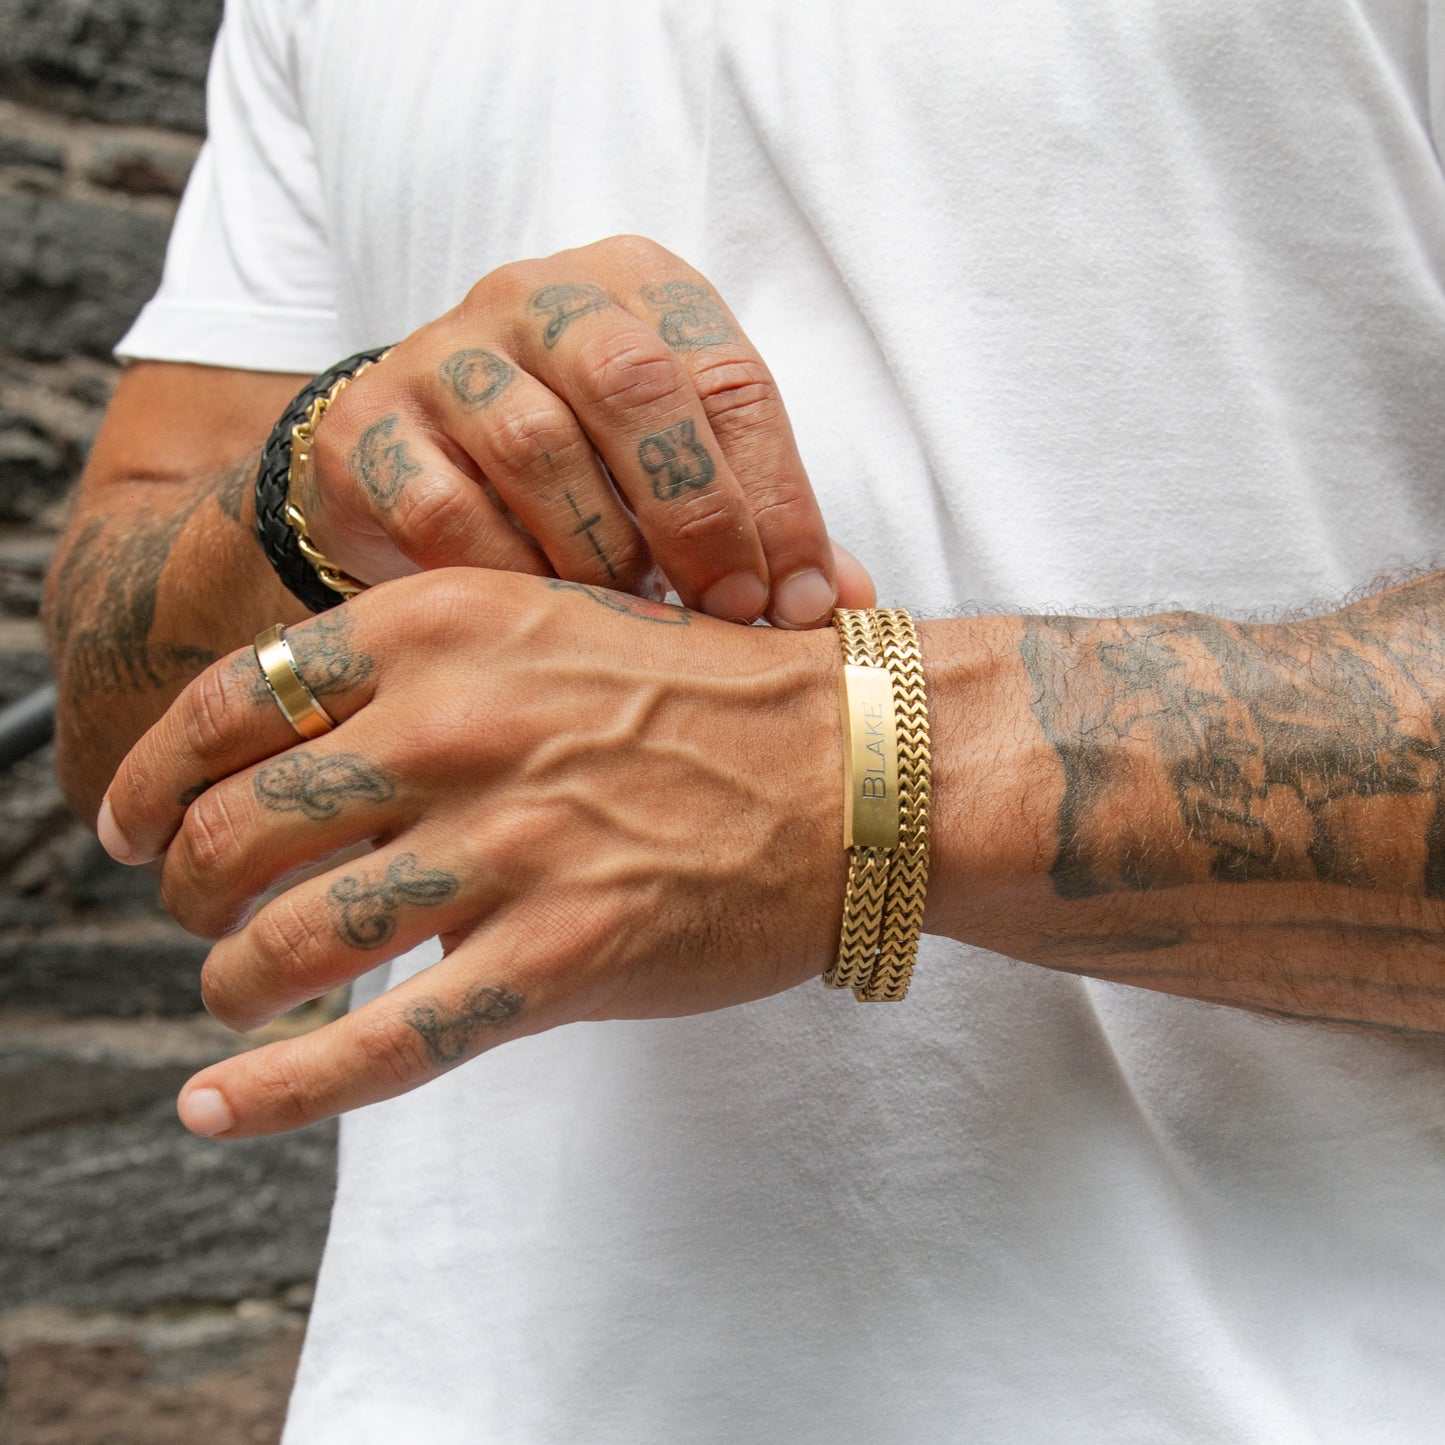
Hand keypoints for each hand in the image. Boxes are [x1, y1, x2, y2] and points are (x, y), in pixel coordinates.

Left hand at [98, 570, 846, 1136]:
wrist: (858, 768)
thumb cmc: (709, 694)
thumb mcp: (552, 622)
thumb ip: (426, 667)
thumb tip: (295, 742)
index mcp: (443, 628)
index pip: (231, 704)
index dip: (147, 775)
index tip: (123, 821)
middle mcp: (456, 729)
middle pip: (232, 831)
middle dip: (186, 886)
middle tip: (199, 912)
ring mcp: (507, 848)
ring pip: (288, 941)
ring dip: (233, 980)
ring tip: (237, 990)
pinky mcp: (559, 959)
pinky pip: (383, 1041)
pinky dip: (281, 1088)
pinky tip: (217, 1105)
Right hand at [299, 235, 872, 627]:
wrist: (406, 457)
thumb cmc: (577, 469)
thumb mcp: (674, 471)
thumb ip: (756, 522)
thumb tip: (847, 605)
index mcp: (638, 288)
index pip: (730, 378)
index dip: (779, 498)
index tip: (804, 602)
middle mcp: (538, 297)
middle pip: (632, 382)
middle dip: (694, 513)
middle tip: (729, 612)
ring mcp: (442, 353)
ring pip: (536, 445)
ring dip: (602, 552)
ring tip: (634, 619)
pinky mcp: (365, 425)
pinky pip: (446, 510)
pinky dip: (509, 577)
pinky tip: (544, 618)